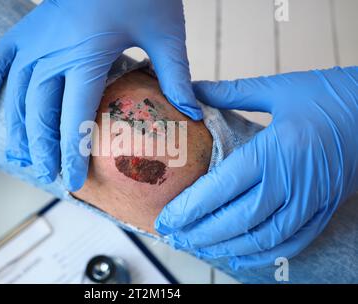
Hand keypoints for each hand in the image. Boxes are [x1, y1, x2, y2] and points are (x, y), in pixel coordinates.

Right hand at [0, 0, 201, 190]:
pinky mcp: (26, 30)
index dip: (72, 153)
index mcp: (87, 55)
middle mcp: (53, 52)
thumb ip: (175, 74)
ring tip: (24, 158)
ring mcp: (35, 41)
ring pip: (18, 95)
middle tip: (50, 175)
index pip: (74, 117)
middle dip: (45, 148)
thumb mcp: (165, 31)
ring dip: (19, 130)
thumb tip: (192, 112)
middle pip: (41, 113)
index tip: (72, 180)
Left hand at [155, 67, 357, 268]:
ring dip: (226, 247)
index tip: (167, 218)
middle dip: (200, 233)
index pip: (222, 188)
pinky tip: (239, 254)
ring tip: (197, 247)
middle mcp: (292, 181)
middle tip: (174, 236)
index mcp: (276, 149)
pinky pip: (292, 242)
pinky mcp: (324, 209)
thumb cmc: (330, 94)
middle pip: (237, 220)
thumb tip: (192, 90)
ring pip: (262, 237)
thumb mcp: (279, 89)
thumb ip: (231, 92)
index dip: (190, 208)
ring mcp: (311, 200)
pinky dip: (262, 253)